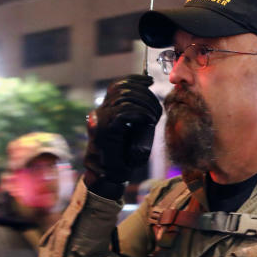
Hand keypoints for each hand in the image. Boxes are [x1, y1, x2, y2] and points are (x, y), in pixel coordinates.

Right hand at [83, 74, 161, 196]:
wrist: (111, 176)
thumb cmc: (124, 157)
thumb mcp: (132, 130)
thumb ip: (134, 114)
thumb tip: (147, 95)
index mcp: (104, 110)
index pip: (117, 85)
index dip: (134, 79)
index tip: (150, 81)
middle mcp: (99, 112)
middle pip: (123, 89)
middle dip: (145, 94)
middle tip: (156, 108)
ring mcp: (100, 120)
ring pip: (125, 98)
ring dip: (145, 104)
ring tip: (154, 117)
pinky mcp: (105, 129)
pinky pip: (124, 111)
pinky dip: (140, 113)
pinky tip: (148, 120)